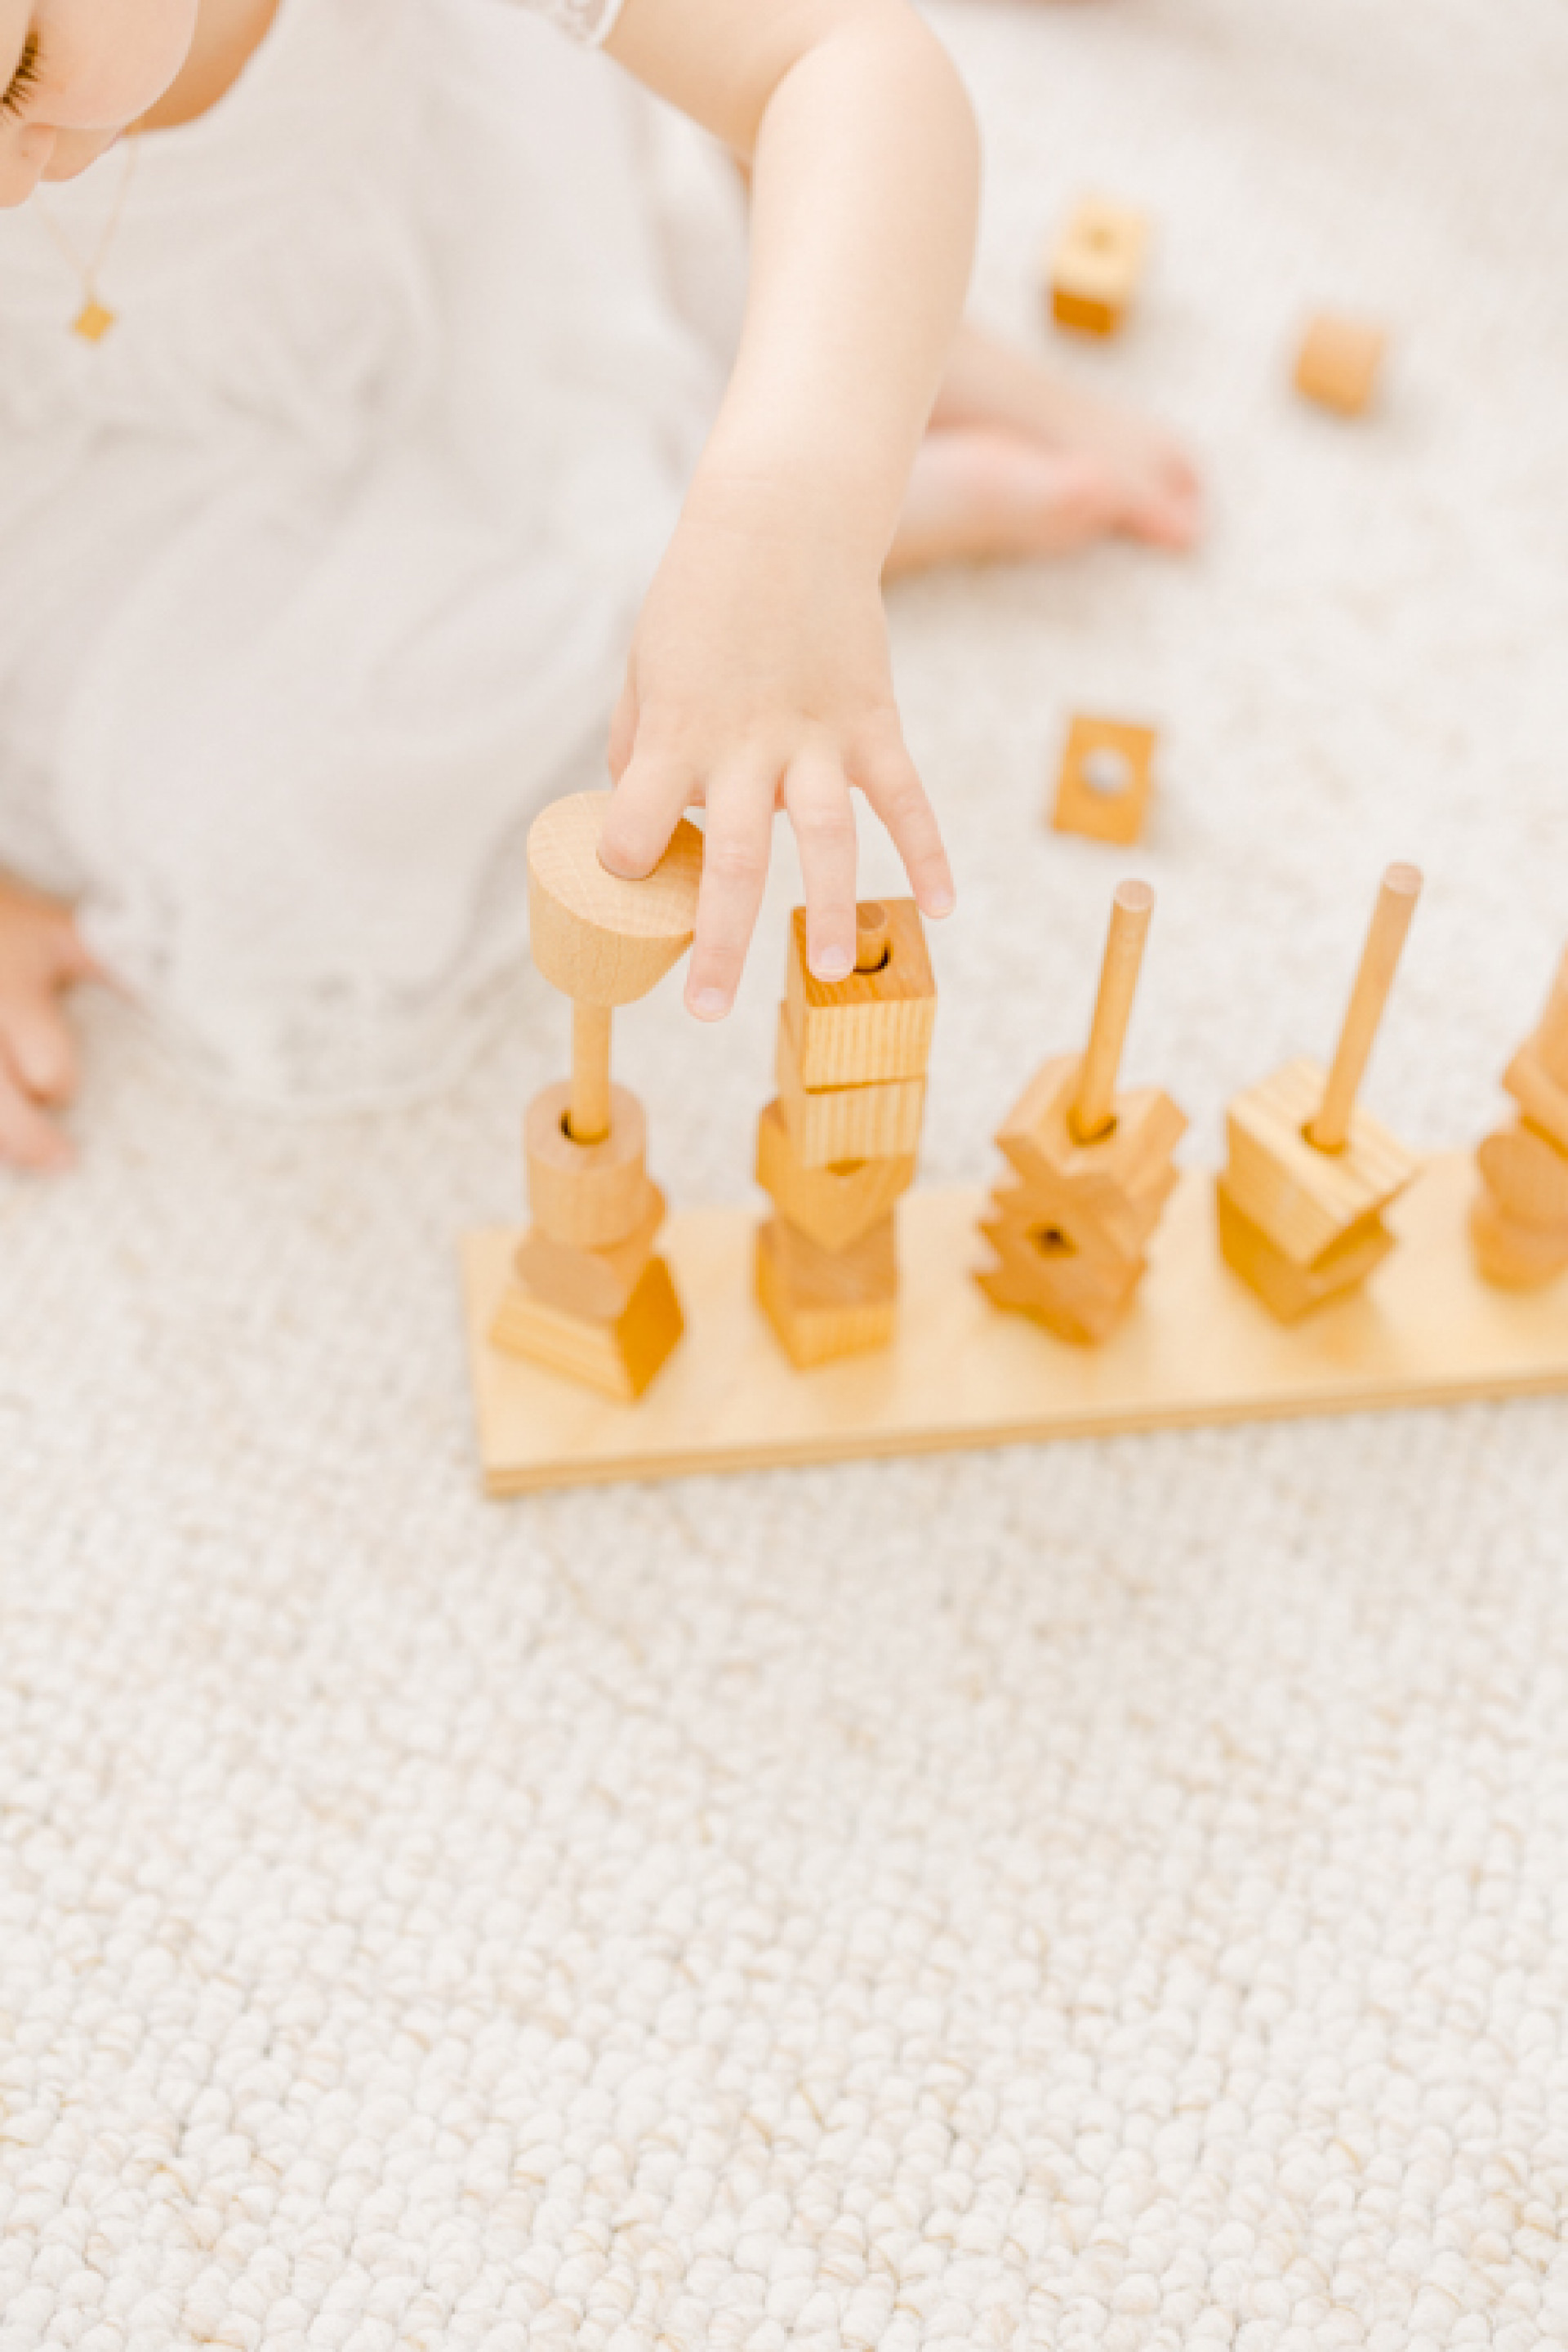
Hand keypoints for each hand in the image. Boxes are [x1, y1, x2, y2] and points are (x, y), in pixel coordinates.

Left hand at [598, 475, 954, 1018]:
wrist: (782, 513)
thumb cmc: (701, 595)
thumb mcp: (646, 665)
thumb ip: (640, 747)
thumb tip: (642, 821)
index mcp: (676, 731)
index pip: (634, 816)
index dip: (622, 853)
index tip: (621, 874)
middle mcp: (745, 744)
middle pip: (733, 860)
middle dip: (718, 939)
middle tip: (704, 1008)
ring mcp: (815, 735)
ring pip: (826, 840)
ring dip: (831, 911)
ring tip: (832, 974)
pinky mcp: (872, 720)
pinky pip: (905, 798)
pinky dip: (928, 852)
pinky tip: (940, 909)